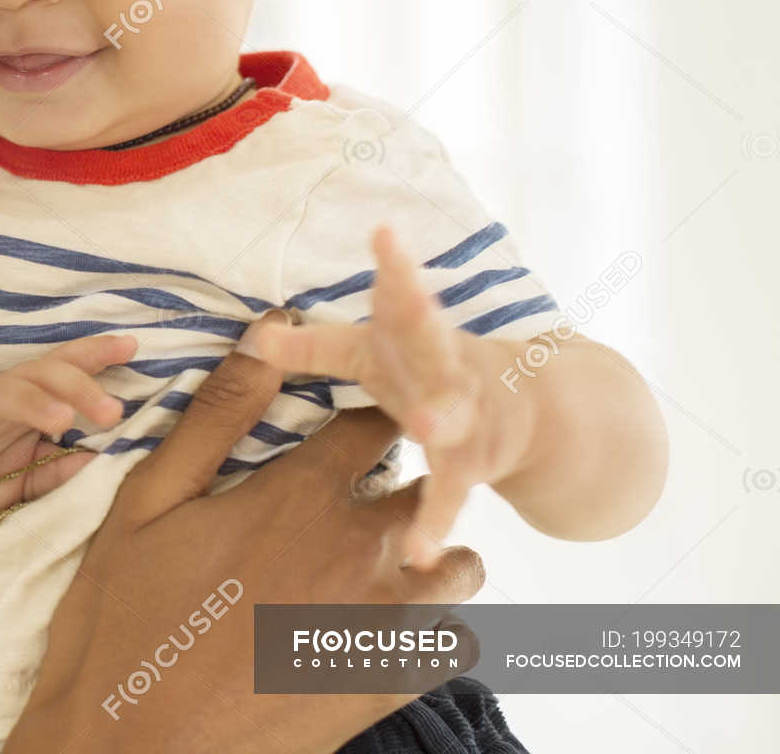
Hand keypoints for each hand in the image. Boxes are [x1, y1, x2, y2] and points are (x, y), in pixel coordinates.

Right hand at [0, 333, 136, 513]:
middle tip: (113, 411)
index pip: (60, 367)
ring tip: (60, 422)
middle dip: (77, 387)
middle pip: (38, 375)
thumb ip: (57, 469)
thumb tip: (100, 462)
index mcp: (21, 398)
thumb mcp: (22, 472)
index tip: (132, 346)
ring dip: (31, 406)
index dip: (94, 353)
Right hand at [9, 352, 484, 753]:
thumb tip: (268, 330)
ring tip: (376, 564)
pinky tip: (378, 630)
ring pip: (458, 566)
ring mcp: (382, 626)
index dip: (366, 411)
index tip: (353, 420)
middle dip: (405, 478)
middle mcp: (359, 552)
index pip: (372, 420)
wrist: (133, 747)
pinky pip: (454, 644)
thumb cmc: (126, 617)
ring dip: (430, 553)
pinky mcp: (389, 688)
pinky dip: (431, 630)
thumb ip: (217, 416)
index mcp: (299, 496)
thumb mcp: (148, 502)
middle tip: (357, 496)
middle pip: (428, 485)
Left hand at [249, 224, 539, 566]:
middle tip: (411, 291)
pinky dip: (434, 525)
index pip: (399, 296)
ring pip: (449, 415)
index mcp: (411, 335)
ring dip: (437, 417)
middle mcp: (442, 365)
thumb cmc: (427, 371)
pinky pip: (449, 497)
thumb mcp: (376, 353)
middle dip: (419, 314)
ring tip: (422, 424)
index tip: (385, 231)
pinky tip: (420, 555)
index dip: (395, 267)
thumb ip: (317, 346)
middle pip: (429, 337)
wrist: (532, 412)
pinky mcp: (471, 464)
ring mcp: (463, 413)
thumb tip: (256, 334)